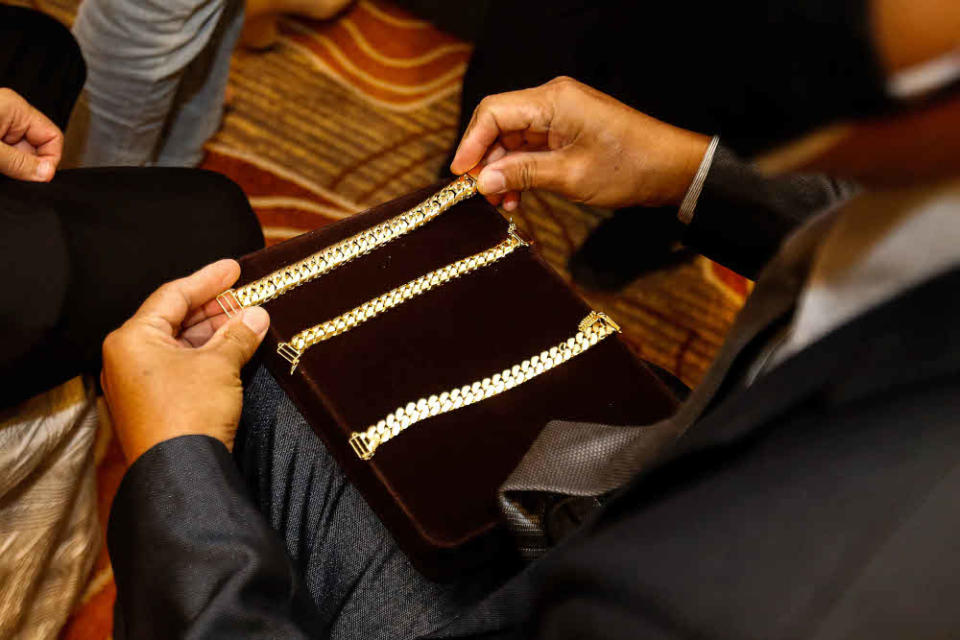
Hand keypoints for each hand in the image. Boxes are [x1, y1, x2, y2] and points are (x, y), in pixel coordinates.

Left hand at [0, 88, 61, 181]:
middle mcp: (8, 114)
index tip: (37, 178)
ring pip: (19, 154)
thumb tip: (47, 174)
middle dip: (26, 166)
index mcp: (15, 108)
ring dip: (11, 167)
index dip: (49, 161)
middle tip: (9, 174)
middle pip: (36, 148)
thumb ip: (19, 162)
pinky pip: (6, 155)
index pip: (53, 137)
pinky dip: (2, 166)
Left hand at [101, 260, 269, 463]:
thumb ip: (238, 334)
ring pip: (180, 344)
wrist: (181, 472)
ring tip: (248, 321)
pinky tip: (234, 349)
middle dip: (214, 308)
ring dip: (214, 333)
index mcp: (132, 338)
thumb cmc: (189, 413)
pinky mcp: (153, 403)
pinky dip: (207, 355)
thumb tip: (256, 316)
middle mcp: (127, 357)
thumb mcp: (220, 365)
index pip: (172, 296)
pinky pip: (181, 366)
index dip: (207, 280)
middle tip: (246, 296)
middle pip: (175, 319)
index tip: (234, 268)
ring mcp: (139, 382)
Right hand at [450, 77, 709, 210]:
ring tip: (501, 204)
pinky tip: (517, 196)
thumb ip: (522, 175)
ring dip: (502, 171)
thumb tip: (482, 181)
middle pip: (499, 125)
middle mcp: (553, 100)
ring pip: (513, 139)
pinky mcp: (566, 130)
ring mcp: (560, 115)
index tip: (461, 175)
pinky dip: (520, 170)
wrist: (671, 169)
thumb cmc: (629, 166)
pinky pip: (531, 147)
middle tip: (480, 196)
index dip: (471, 144)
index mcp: (553, 101)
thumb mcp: (570, 176)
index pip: (493, 112)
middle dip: (486, 161)